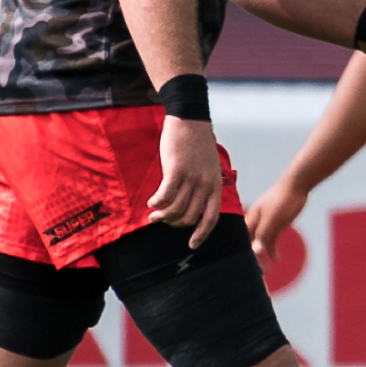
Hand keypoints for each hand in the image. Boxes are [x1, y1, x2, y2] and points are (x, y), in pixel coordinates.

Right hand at [152, 116, 226, 248]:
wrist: (190, 120)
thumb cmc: (196, 145)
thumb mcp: (207, 168)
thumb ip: (202, 185)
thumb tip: (192, 204)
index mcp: (216, 185)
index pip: (212, 217)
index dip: (202, 234)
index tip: (192, 245)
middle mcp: (206, 185)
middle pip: (190, 217)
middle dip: (174, 224)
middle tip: (162, 220)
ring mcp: (192, 178)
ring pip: (176, 209)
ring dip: (162, 216)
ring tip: (152, 215)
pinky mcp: (177, 170)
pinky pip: (166, 195)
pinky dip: (156, 203)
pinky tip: (150, 202)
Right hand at [246, 175, 305, 263]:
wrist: (297, 184)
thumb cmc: (283, 199)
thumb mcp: (273, 218)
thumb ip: (264, 234)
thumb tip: (256, 251)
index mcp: (250, 221)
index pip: (243, 243)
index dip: (244, 255)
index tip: (247, 269)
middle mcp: (255, 223)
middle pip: (250, 245)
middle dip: (253, 259)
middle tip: (259, 274)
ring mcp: (266, 224)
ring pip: (261, 244)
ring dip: (263, 257)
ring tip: (267, 271)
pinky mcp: (277, 223)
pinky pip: (272, 240)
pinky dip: (273, 250)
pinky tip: (277, 259)